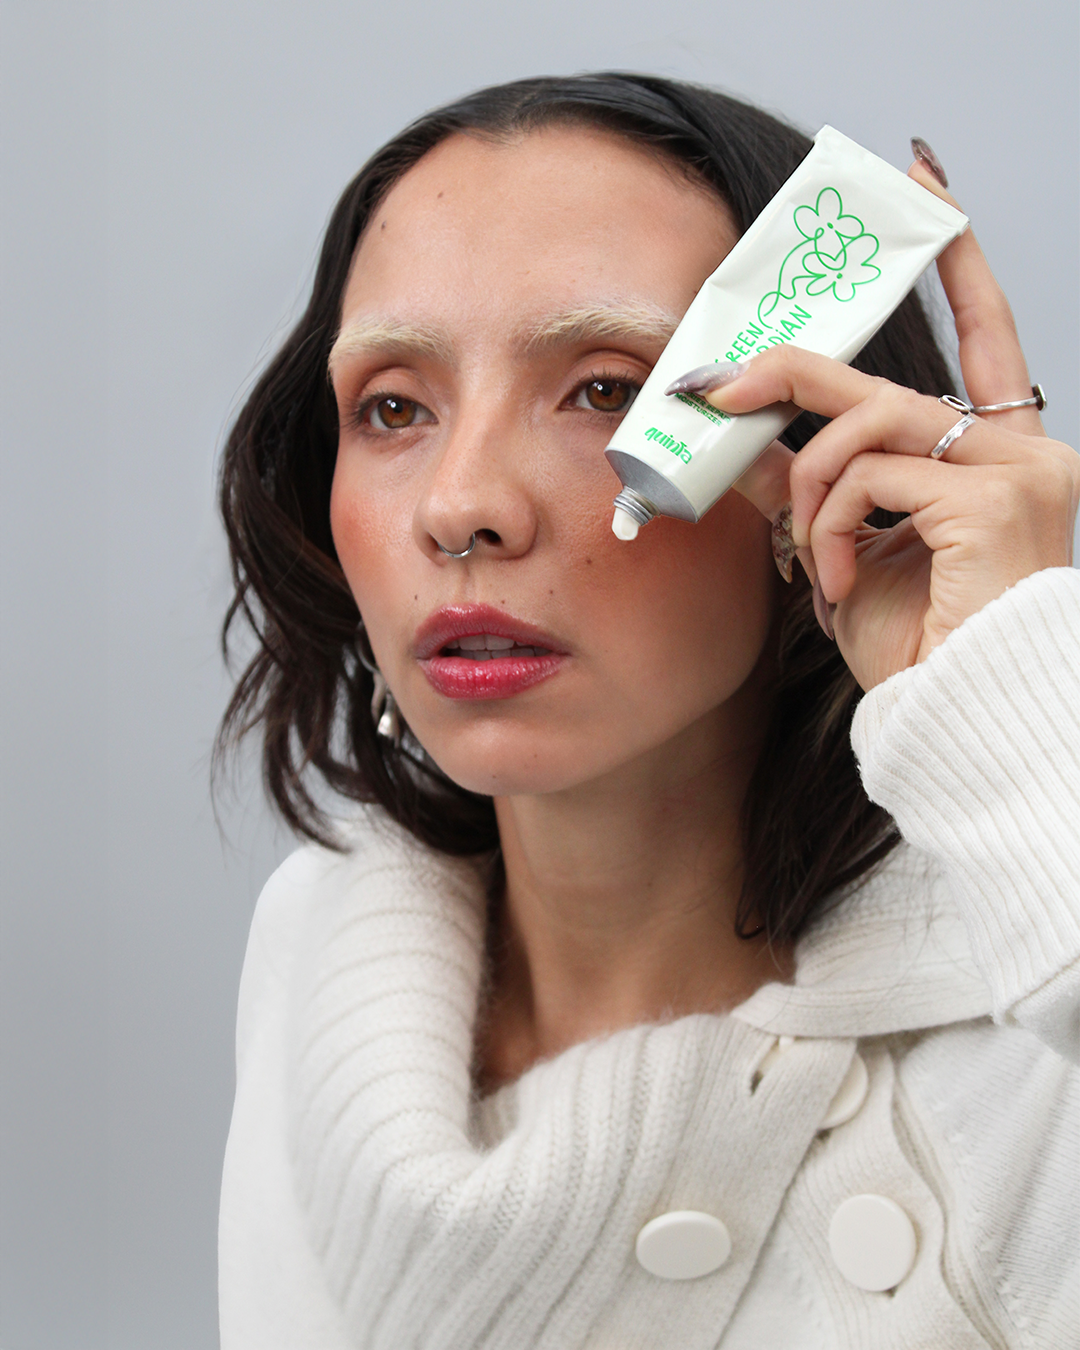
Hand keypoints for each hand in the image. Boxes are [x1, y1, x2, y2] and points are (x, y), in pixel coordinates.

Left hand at [691, 160, 1078, 691]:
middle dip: (787, 376)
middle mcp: (1021, 453)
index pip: (982, 333)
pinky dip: (833, 528)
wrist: (961, 718)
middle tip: (712, 387)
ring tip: (812, 552)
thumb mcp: (850, 549)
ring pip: (868, 426)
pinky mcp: (993, 503)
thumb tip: (741, 445)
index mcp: (995, 457)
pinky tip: (843, 581)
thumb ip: (808, 487)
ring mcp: (1016, 475)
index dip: (955, 259)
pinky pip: (871, 477)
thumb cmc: (919, 643)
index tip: (925, 180)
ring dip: (808, 486)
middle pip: (885, 378)